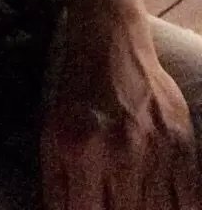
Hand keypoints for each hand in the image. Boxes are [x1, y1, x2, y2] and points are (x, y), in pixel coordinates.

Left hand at [41, 14, 200, 209]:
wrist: (109, 45)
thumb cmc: (75, 92)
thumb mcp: (51, 134)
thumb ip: (57, 185)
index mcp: (82, 152)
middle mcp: (121, 154)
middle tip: (112, 204)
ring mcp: (157, 150)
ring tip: (133, 203)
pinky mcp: (183, 142)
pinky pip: (190, 200)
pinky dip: (179, 209)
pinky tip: (164, 205)